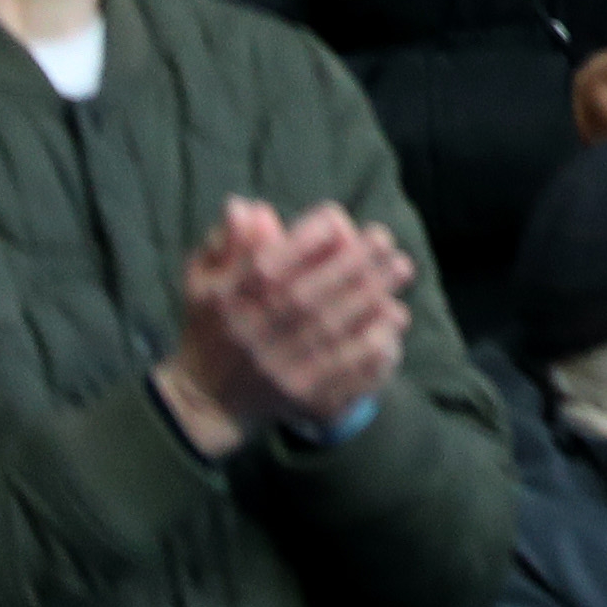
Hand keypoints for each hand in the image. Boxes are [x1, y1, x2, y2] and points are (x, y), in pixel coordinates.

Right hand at [155, 199, 412, 452]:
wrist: (205, 398)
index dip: (308, 239)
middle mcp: (252, 333)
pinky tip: (394, 319)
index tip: (339, 220)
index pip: (269, 263)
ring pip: (333, 329)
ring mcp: (279, 367)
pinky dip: (374, 343)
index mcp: (228, 300)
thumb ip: (228, 240)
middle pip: (309, 294)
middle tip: (386, 239)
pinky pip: (345, 369)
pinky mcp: (302, 395)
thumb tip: (249, 207)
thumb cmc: (213, 324)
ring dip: (373, 296)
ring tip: (401, 268)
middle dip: (354, 263)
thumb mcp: (204, 278)